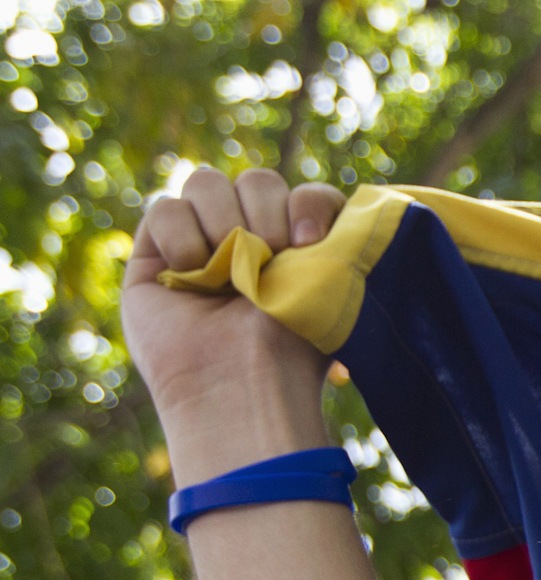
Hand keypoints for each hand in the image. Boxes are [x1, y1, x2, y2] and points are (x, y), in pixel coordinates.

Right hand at [120, 168, 347, 486]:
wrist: (243, 382)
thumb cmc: (292, 347)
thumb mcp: (329, 286)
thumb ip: (330, 234)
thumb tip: (321, 208)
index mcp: (297, 248)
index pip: (305, 193)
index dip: (310, 205)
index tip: (310, 243)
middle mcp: (249, 242)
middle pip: (257, 180)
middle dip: (267, 212)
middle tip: (268, 258)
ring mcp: (200, 245)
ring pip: (205, 181)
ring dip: (224, 219)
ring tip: (228, 273)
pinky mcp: (153, 255)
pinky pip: (164, 207)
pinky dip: (180, 235)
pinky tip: (190, 275)